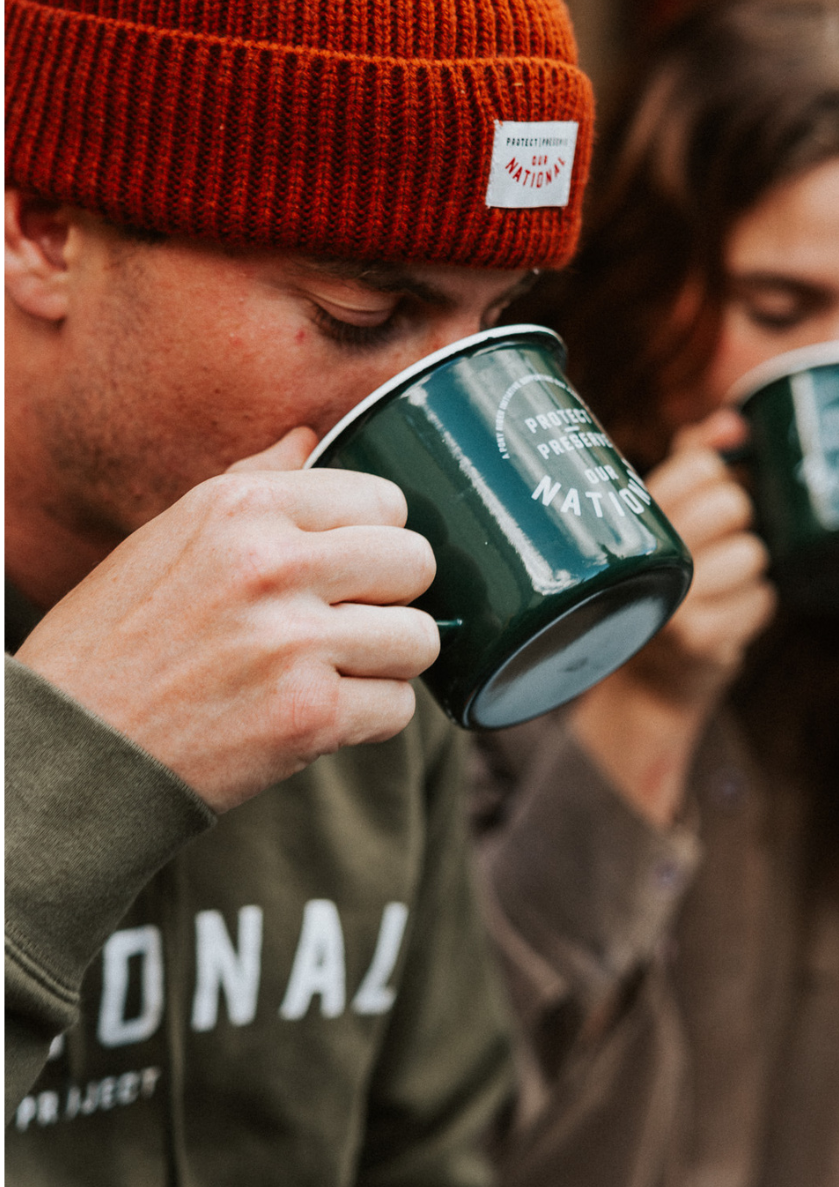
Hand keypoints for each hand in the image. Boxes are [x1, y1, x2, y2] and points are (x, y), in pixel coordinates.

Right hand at [15, 427, 440, 811]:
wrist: (69, 752)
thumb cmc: (117, 641)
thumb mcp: (170, 536)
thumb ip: (253, 481)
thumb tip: (309, 434)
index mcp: (241, 506)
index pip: (385, 501)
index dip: (374, 540)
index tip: (343, 570)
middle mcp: (272, 564)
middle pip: (416, 563)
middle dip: (393, 598)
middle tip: (346, 623)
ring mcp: (294, 642)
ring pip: (419, 639)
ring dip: (386, 663)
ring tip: (330, 671)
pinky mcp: (309, 716)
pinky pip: (398, 708)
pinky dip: (366, 719)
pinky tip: (313, 715)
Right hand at [569, 409, 774, 824]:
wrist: (648, 685)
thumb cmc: (668, 580)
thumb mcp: (667, 517)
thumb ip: (697, 461)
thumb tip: (734, 422)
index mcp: (631, 517)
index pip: (699, 463)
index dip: (718, 478)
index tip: (704, 499)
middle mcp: (642, 556)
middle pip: (733, 504)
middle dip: (738, 524)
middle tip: (713, 548)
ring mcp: (670, 600)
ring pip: (755, 553)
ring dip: (748, 572)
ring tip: (716, 588)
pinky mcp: (701, 640)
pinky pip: (765, 599)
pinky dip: (754, 608)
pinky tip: (723, 618)